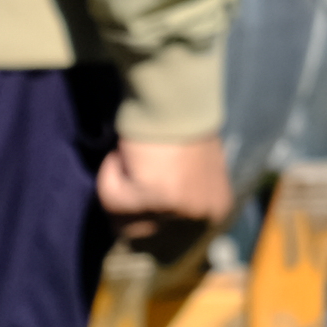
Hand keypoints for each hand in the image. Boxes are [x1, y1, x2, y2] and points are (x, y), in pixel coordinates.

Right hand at [94, 130, 233, 228]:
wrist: (174, 95)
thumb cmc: (180, 122)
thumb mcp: (191, 168)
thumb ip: (176, 191)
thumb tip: (143, 213)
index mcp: (216, 208)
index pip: (167, 231)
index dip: (143, 208)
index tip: (144, 182)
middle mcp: (201, 214)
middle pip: (140, 232)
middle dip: (128, 202)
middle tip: (134, 168)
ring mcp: (179, 208)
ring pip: (122, 216)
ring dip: (120, 182)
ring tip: (135, 155)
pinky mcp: (153, 196)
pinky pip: (112, 197)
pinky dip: (111, 171)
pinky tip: (128, 151)